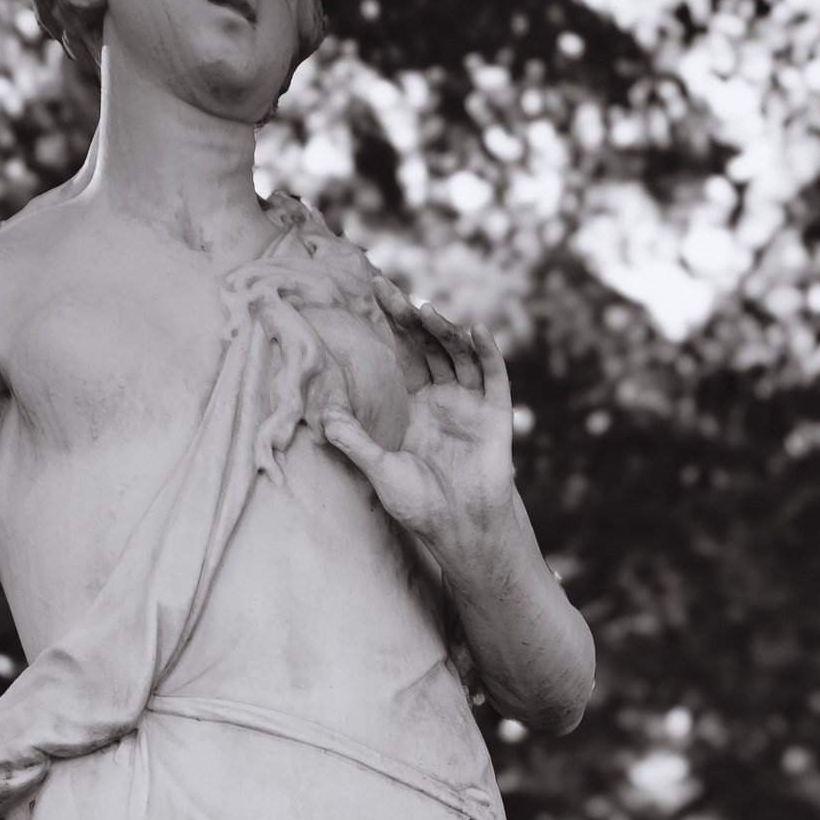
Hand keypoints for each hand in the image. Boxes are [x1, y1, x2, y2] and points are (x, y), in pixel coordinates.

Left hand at [324, 305, 516, 555]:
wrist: (460, 530)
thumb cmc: (421, 505)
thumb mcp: (380, 470)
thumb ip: (355, 442)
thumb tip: (324, 417)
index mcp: (418, 405)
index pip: (404, 353)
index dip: (392, 323)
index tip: (375, 290)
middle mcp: (445, 398)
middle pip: (429, 345)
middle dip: (412, 318)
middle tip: (391, 292)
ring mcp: (472, 404)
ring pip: (460, 355)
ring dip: (445, 331)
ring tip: (426, 312)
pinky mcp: (496, 416)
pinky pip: (495, 377)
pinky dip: (489, 353)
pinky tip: (477, 331)